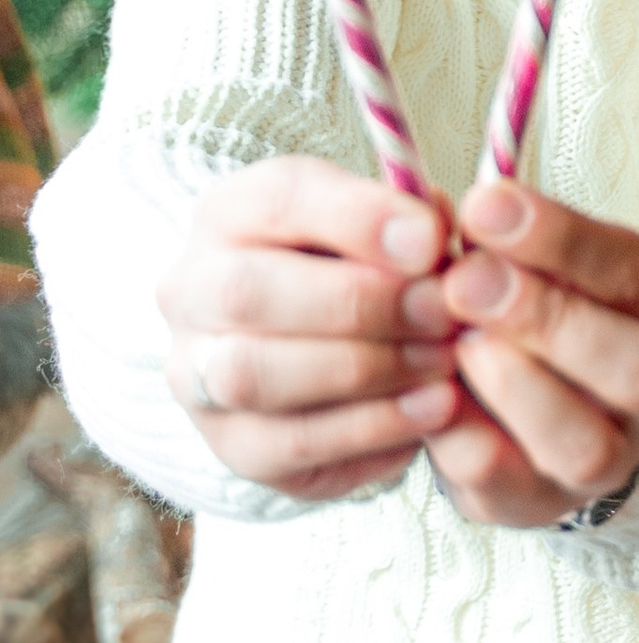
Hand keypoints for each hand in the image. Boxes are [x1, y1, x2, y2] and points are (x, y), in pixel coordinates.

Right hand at [159, 157, 467, 505]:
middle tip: (443, 312)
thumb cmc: (370, 274)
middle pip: (245, 292)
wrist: (338, 362)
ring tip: (443, 361)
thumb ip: (415, 223)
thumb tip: (431, 236)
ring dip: (365, 369)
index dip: (356, 217)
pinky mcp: (231, 444)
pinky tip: (433, 408)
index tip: (431, 239)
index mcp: (231, 214)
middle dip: (359, 303)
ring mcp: (197, 374)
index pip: (275, 198)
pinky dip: (372, 427)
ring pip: (254, 374)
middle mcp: (192, 290)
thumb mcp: (392, 229)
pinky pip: (290, 443)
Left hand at [427, 180, 638, 527]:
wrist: (531, 401)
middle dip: (547, 321)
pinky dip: (458, 436)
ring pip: (585, 447)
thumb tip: (462, 210)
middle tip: (464, 282)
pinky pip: (503, 484)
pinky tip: (428, 391)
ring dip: (514, 388)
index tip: (484, 208)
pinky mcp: (538, 504)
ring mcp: (609, 464)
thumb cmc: (536, 310)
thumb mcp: (543, 261)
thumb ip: (512, 240)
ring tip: (457, 344)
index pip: (635, 275)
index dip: (560, 240)